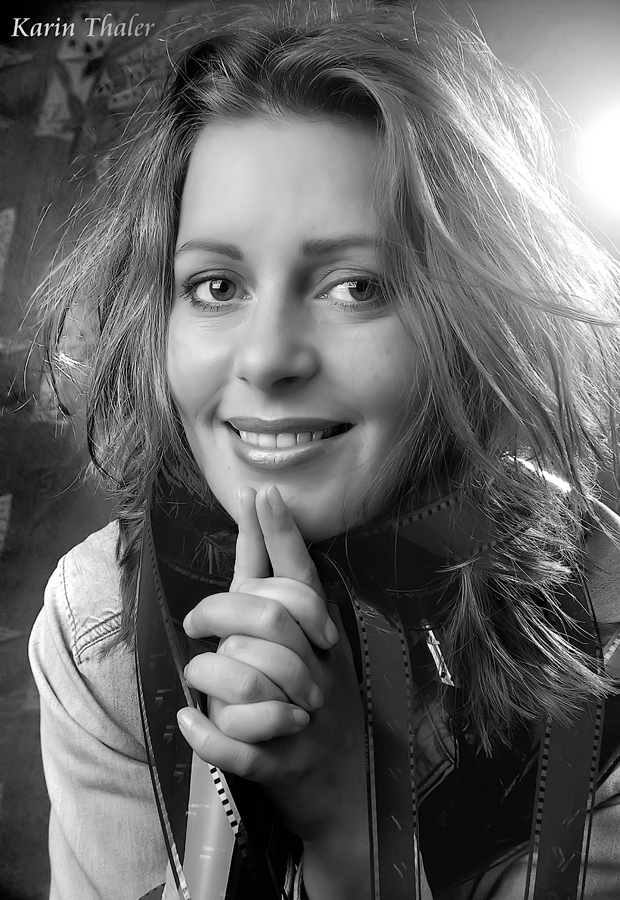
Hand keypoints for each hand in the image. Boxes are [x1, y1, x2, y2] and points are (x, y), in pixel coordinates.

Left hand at [177, 483, 366, 848]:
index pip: (301, 580)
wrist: (345, 791)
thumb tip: (253, 528)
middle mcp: (318, 673)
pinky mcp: (283, 767)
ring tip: (196, 682)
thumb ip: (277, 595)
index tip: (262, 492)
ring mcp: (303, 722)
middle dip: (221, 611)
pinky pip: (239, 747)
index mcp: (322, 642)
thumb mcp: (309, 649)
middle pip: (270, 618)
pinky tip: (189, 720)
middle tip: (196, 623)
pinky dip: (207, 734)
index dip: (281, 536)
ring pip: (250, 679)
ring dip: (210, 677)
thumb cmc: (315, 707)